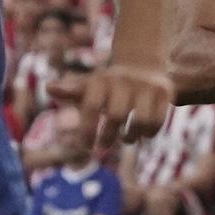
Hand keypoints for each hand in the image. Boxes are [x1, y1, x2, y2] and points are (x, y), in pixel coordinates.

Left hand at [48, 60, 173, 144]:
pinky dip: (149, 133)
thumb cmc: (108, 85)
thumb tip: (49, 88)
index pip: (92, 106)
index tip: (85, 147)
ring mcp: (146, 85)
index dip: (87, 129)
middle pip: (117, 116)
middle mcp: (124, 80)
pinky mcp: (165, 92)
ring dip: (131, 136)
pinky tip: (142, 134)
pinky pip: (158, 121)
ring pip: (141, 121)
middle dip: (108, 135)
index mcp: (102, 79)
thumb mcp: (89, 87)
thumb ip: (71, 91)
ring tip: (125, 138)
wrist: (142, 67)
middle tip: (103, 145)